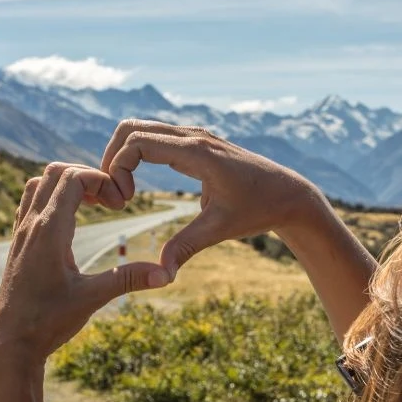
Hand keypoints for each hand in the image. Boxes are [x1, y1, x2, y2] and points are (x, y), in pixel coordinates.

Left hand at [0, 163, 170, 365]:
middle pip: (54, 172)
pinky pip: (30, 203)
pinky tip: (70, 222)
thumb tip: (166, 274)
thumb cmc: (47, 322)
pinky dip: (52, 198)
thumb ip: (128, 280)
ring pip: (38, 184)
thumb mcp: (92, 298)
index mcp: (49, 231)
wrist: (10, 343)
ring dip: (66, 184)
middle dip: (87, 176)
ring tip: (92, 205)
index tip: (120, 204)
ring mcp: (21, 233)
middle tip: (110, 201)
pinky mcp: (18, 244)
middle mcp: (31, 225)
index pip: (73, 178)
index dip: (101, 180)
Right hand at [102, 120, 326, 277]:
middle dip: (113, 158)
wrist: (289, 195)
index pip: (138, 143)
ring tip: (123, 191)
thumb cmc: (258, 209)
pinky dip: (137, 154)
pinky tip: (138, 183)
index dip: (119, 169)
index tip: (125, 201)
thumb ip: (186, 246)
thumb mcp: (220, 229)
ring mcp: (196, 136)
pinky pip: (156, 137)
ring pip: (142, 129)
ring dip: (123, 155)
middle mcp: (194, 136)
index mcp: (197, 152)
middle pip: (132, 128)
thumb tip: (161, 273)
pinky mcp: (197, 142)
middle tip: (114, 194)